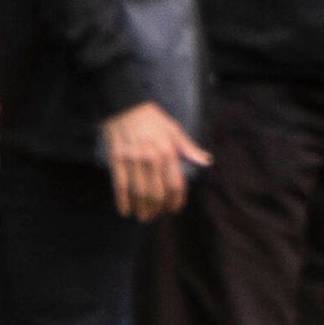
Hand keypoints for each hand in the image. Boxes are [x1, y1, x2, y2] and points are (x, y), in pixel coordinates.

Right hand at [101, 102, 202, 220]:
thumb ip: (189, 149)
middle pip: (157, 193)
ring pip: (139, 192)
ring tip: (145, 217)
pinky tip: (126, 212)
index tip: (174, 209)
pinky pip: (120, 185)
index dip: (176, 201)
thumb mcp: (175, 131)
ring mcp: (133, 160)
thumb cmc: (153, 120)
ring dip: (142, 209)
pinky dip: (122, 201)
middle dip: (158, 209)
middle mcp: (151, 158)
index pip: (176, 185)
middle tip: (157, 216)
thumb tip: (207, 161)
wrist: (125, 106)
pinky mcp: (116, 160)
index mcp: (168, 152)